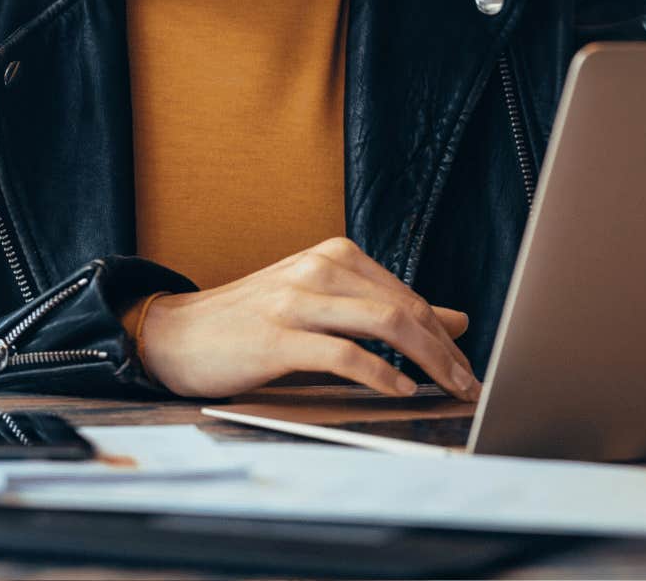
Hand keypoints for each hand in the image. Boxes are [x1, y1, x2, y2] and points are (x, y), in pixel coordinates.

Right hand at [138, 237, 480, 401]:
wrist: (177, 333)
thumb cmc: (254, 323)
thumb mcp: (325, 305)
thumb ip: (385, 310)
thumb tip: (455, 321)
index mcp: (336, 256)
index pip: (409, 296)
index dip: (445, 335)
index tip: (467, 366)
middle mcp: (321, 268)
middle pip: (405, 308)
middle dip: (445, 351)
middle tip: (468, 384)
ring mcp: (298, 299)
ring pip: (385, 324)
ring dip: (426, 361)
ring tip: (446, 388)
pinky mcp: (278, 336)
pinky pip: (344, 354)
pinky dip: (380, 374)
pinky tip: (399, 389)